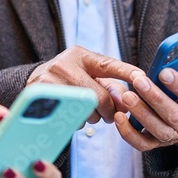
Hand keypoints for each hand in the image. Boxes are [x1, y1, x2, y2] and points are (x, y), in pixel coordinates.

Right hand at [26, 46, 143, 123]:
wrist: (34, 81)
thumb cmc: (69, 77)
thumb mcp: (87, 73)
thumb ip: (110, 84)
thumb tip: (125, 101)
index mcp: (80, 56)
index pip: (109, 65)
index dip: (127, 72)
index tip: (143, 78)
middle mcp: (64, 65)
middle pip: (98, 96)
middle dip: (109, 110)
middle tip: (110, 115)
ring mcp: (50, 82)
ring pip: (85, 111)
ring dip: (93, 117)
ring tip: (88, 111)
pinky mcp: (41, 99)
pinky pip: (68, 119)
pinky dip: (77, 121)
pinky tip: (72, 113)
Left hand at [111, 53, 177, 149]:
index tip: (164, 71)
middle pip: (173, 115)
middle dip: (155, 98)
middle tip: (139, 81)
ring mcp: (172, 135)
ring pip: (158, 130)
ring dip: (141, 113)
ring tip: (126, 95)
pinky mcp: (156, 142)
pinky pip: (142, 143)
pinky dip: (129, 133)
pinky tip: (118, 117)